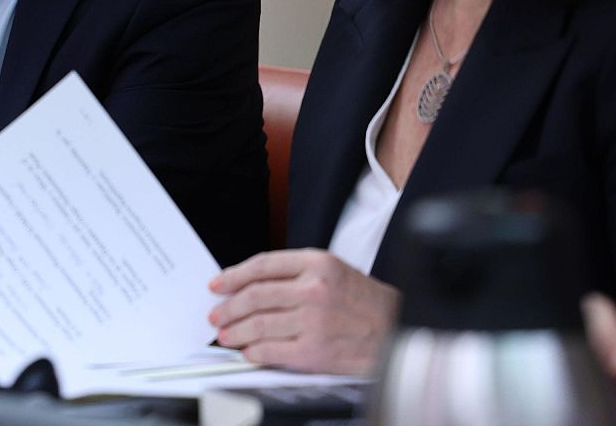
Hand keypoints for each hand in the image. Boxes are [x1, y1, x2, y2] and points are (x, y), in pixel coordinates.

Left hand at [208, 249, 399, 374]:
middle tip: (216, 314)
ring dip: (235, 331)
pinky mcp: (315, 351)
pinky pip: (272, 351)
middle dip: (228, 307)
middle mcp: (314, 289)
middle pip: (255, 296)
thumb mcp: (334, 271)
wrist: (398, 330)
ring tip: (226, 335)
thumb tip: (251, 285)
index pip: (262, 266)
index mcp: (317, 263)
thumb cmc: (365, 303)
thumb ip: (295, 274)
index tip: (218, 284)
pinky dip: (254, 352)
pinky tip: (248, 352)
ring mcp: (314, 321)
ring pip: (258, 324)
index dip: (233, 275)